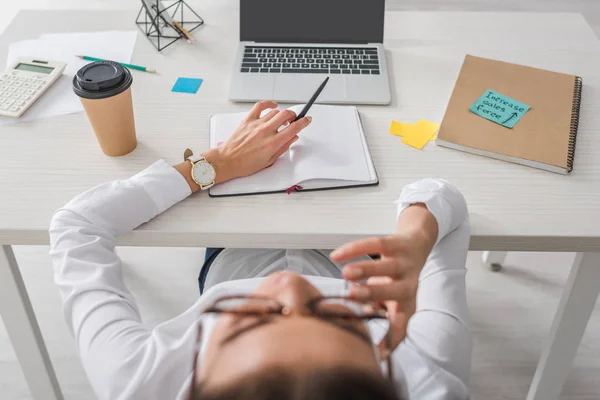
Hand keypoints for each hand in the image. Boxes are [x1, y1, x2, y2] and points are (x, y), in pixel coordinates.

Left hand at [203, 101, 310, 183]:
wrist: (227, 161)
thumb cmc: (245, 164)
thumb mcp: (269, 160)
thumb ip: (283, 148)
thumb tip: (292, 139)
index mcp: (273, 143)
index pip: (294, 128)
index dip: (303, 122)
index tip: (307, 119)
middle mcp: (266, 131)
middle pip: (286, 115)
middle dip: (294, 116)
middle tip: (294, 119)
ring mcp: (256, 124)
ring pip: (275, 112)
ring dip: (282, 114)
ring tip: (282, 119)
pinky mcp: (248, 120)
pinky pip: (260, 106)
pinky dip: (268, 103)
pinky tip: (272, 106)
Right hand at [330, 204, 436, 350]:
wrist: (417, 245)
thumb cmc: (397, 279)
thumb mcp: (390, 299)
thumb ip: (374, 311)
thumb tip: (354, 328)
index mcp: (407, 303)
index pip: (402, 324)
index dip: (391, 338)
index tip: (375, 351)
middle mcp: (409, 283)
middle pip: (396, 291)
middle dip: (374, 293)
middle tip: (352, 294)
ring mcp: (404, 262)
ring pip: (386, 265)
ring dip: (365, 269)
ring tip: (346, 273)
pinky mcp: (396, 243)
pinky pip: (375, 243)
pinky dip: (354, 249)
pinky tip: (337, 256)